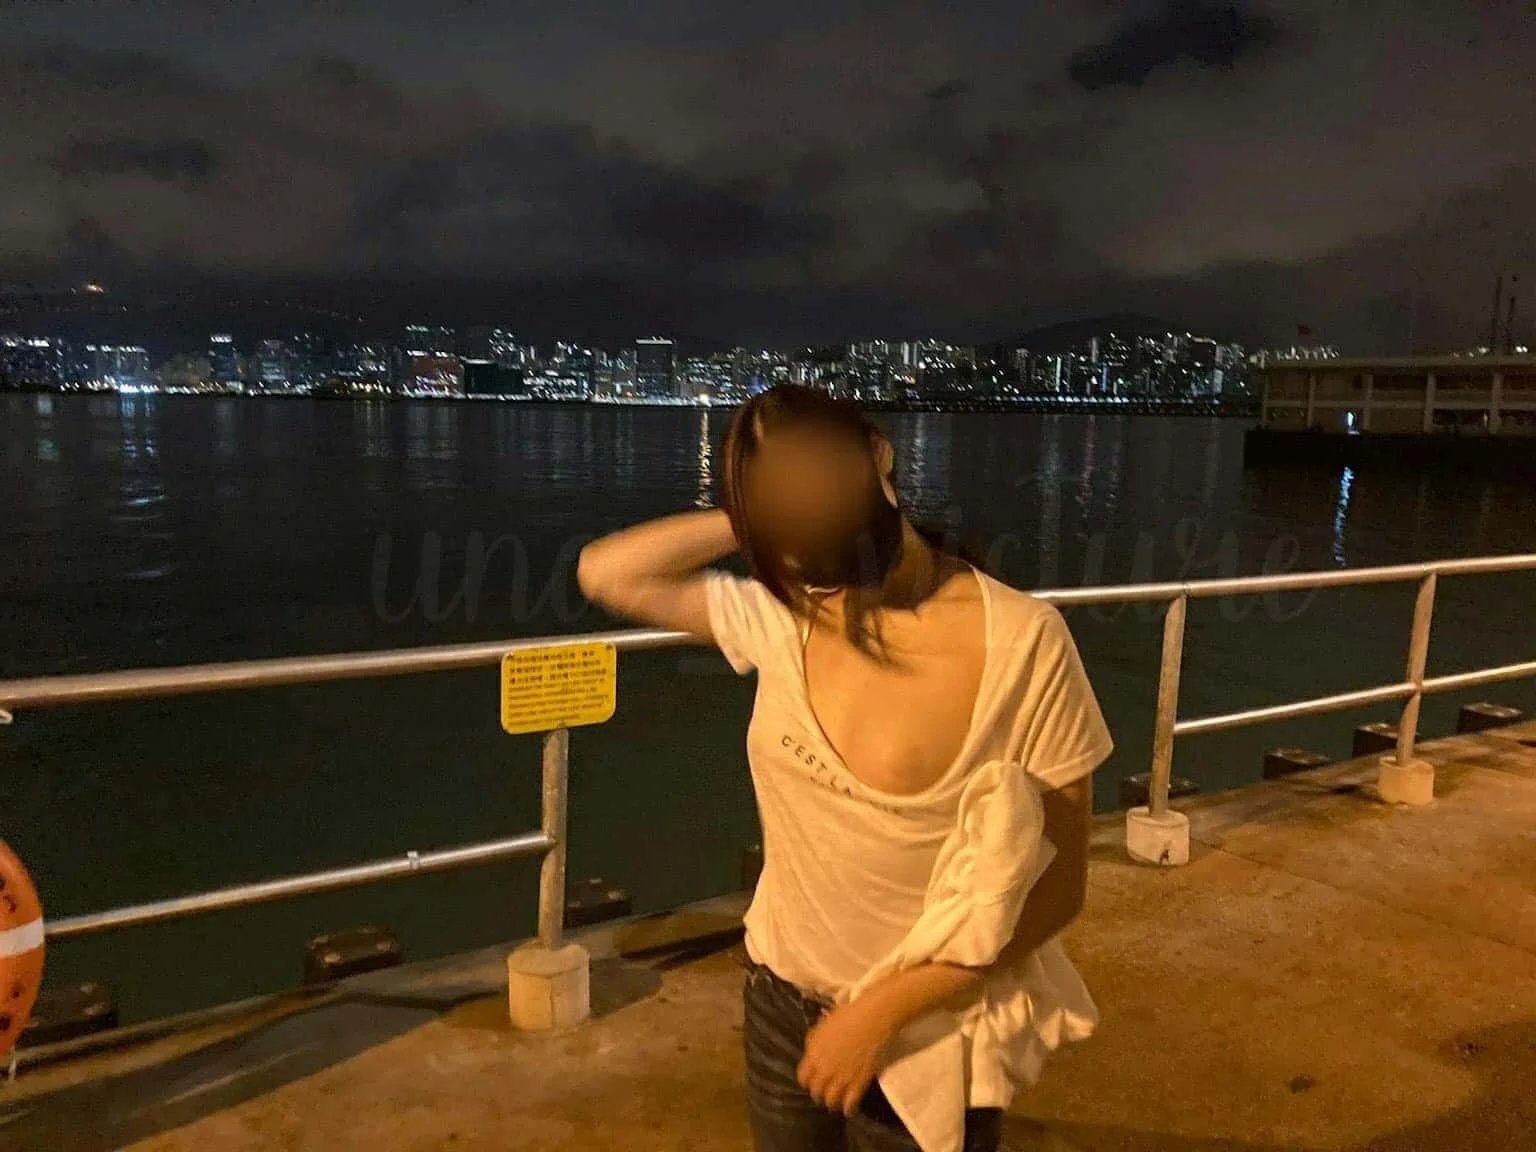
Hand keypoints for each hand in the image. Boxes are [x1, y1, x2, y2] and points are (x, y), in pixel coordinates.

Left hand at [796, 996, 898, 1115]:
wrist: (872, 1018)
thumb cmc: (848, 1014)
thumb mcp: (824, 1024)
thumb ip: (815, 1039)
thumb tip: (812, 1047)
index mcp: (814, 1053)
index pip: (803, 1077)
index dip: (806, 1081)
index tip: (810, 1082)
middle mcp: (824, 1069)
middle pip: (816, 1091)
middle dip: (818, 1094)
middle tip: (823, 1094)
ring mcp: (842, 1077)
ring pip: (831, 1100)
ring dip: (832, 1103)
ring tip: (834, 1104)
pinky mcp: (859, 1082)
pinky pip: (850, 1102)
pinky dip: (848, 1109)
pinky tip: (849, 1110)